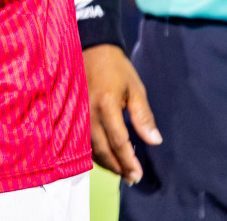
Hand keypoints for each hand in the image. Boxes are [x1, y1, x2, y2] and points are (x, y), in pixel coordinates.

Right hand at [83, 44, 160, 183]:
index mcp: (107, 105)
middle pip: (102, 149)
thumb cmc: (115, 67)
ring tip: (119, 171)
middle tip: (131, 178)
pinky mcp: (71, 112)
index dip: (128, 161)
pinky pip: (80, 138)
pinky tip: (102, 156)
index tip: (138, 175)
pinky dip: (92, 151)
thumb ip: (143, 116)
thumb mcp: (135, 88)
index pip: (119, 141)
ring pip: (89, 146)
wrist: (90, 47)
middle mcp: (89, 112)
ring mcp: (77, 113)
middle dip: (117, 167)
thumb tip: (154, 141)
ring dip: (104, 162)